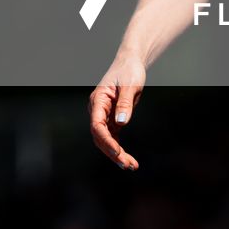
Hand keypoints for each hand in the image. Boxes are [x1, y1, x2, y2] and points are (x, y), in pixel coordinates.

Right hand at [88, 51, 146, 169]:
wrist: (131, 63)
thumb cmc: (129, 71)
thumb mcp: (130, 85)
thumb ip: (125, 104)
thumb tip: (121, 123)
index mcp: (98, 100)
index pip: (96, 125)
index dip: (106, 140)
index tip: (117, 151)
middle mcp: (97, 110)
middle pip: (100, 136)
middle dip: (112, 152)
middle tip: (127, 165)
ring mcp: (104, 115)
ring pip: (106, 140)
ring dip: (116, 154)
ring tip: (131, 166)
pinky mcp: (112, 119)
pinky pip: (113, 137)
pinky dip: (119, 149)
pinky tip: (128, 160)